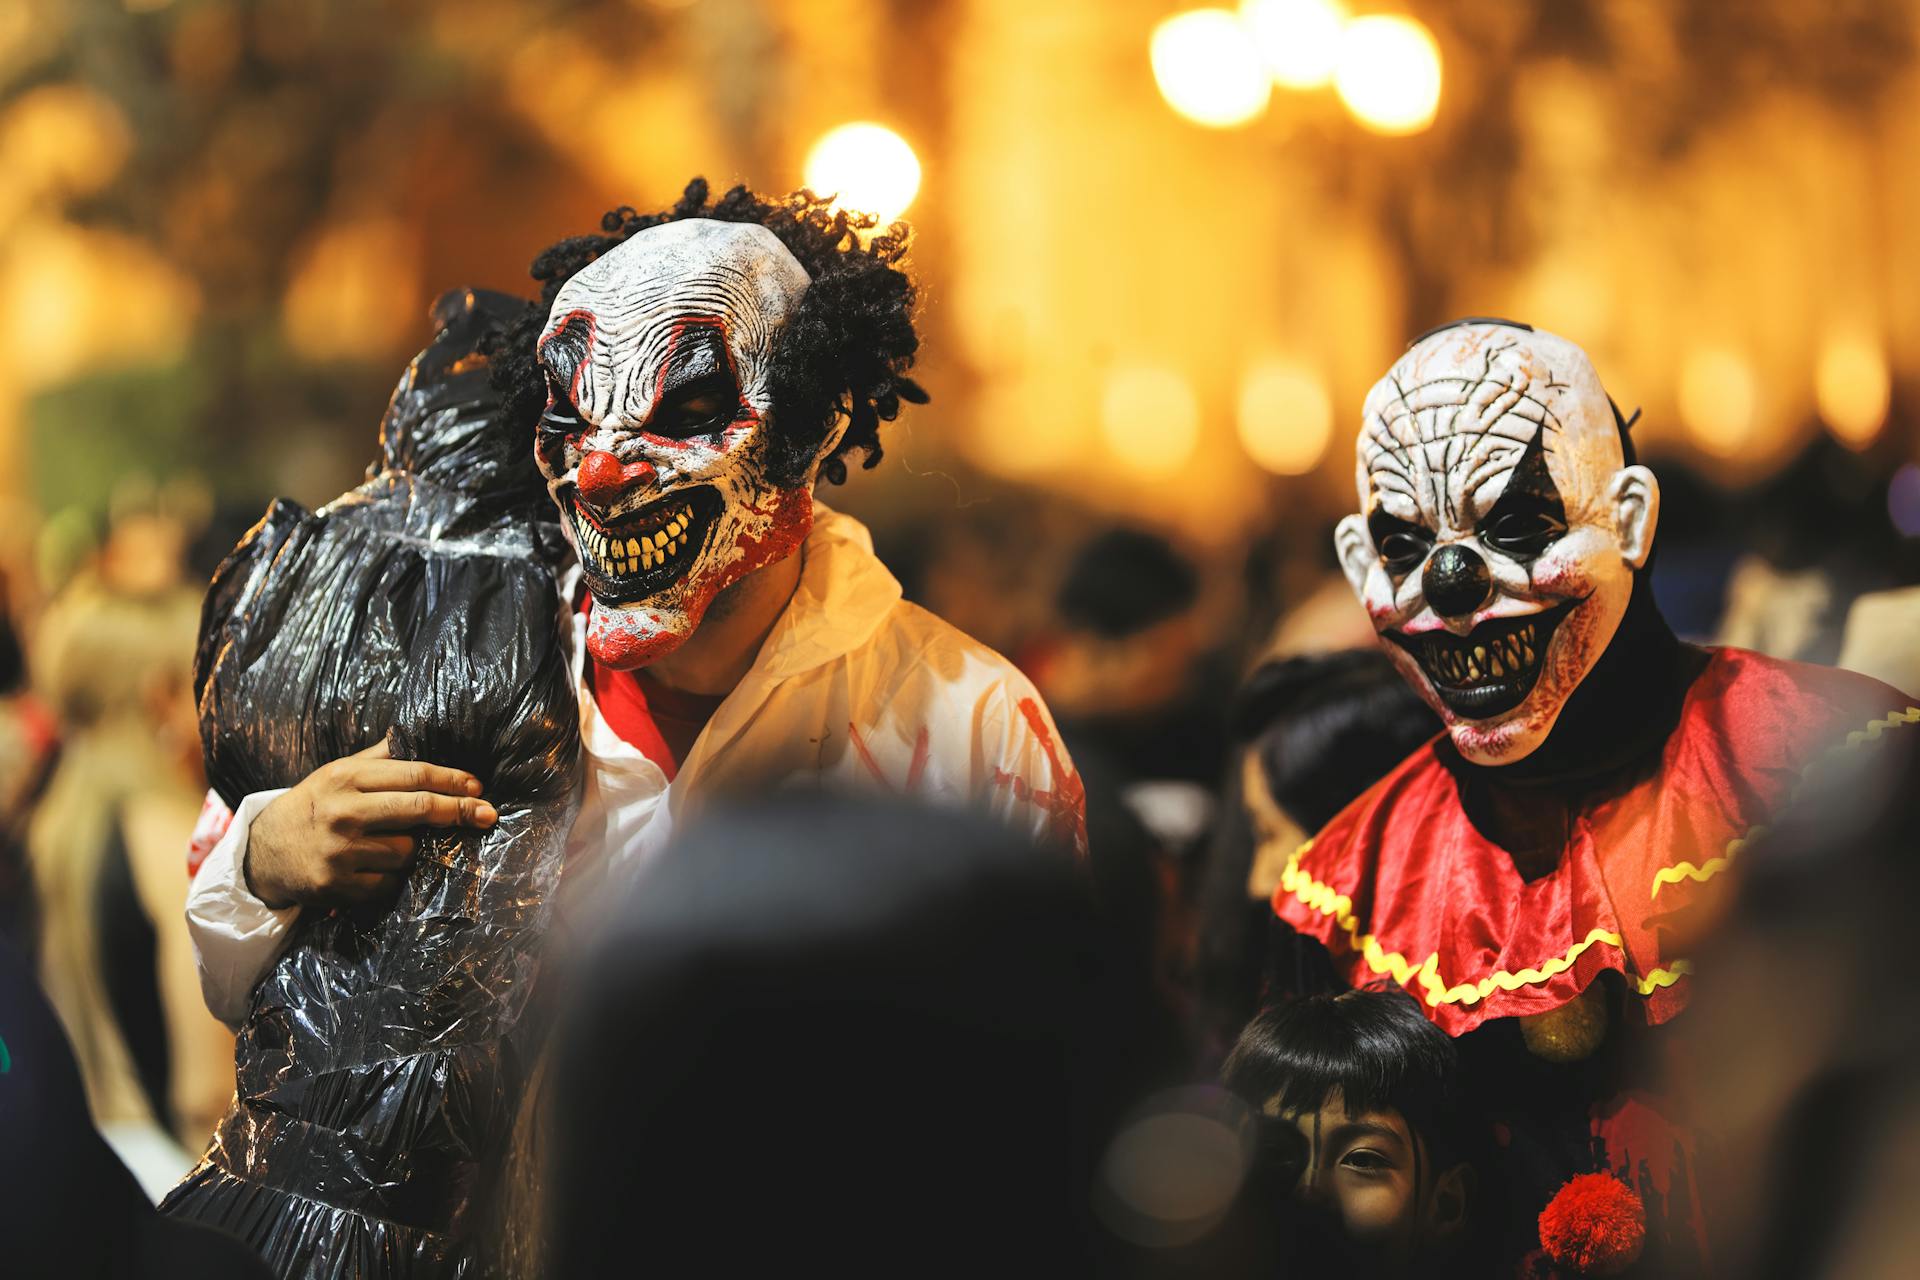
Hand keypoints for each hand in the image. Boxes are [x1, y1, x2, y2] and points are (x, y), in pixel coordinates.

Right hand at [244, 739, 495, 908]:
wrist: (263, 853)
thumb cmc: (314, 806)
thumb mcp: (338, 773)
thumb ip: (379, 758)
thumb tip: (420, 733)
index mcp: (346, 778)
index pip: (413, 775)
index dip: (451, 780)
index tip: (477, 786)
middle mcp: (343, 812)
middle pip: (418, 809)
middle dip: (458, 811)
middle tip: (486, 814)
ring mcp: (340, 852)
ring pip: (407, 851)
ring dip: (417, 849)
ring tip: (399, 843)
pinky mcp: (337, 886)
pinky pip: (390, 883)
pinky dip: (395, 878)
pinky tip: (383, 869)